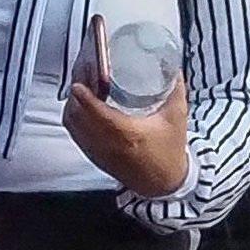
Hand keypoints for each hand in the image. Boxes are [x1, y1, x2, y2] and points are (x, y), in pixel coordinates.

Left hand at [62, 21, 192, 197]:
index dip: (85, 98)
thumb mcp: (176, 116)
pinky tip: (80, 107)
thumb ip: (175, 89)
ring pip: (73, 126)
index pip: (98, 114)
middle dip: (76, 95)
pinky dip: (74, 119)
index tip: (79, 83)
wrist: (164, 183)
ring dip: (72, 106)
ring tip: (80, 88)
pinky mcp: (95, 157)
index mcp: (128, 133)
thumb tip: (173, 66)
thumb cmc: (169, 151)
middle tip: (81, 76)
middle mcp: (109, 144)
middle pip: (79, 117)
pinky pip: (76, 135)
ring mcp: (99, 152)